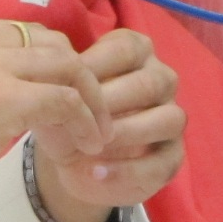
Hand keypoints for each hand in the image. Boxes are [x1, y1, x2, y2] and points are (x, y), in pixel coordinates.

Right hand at [0, 16, 111, 221]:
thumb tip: (39, 81)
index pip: (33, 35)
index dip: (60, 68)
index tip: (70, 101)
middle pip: (57, 47)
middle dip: (82, 83)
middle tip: (89, 120)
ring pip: (68, 70)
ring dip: (90, 104)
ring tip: (92, 135)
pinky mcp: (1, 98)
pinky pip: (65, 101)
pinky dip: (83, 122)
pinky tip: (82, 144)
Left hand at [30, 29, 184, 221]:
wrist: (74, 163)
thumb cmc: (68, 117)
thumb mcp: (56, 100)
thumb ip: (57, 88)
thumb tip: (50, 86)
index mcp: (136, 54)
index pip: (126, 49)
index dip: (94, 66)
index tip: (63, 86)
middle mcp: (161, 80)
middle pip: (150, 83)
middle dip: (111, 101)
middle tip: (77, 118)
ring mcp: (172, 118)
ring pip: (168, 119)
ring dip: (127, 132)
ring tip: (91, 145)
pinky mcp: (172, 157)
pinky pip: (162, 162)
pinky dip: (128, 169)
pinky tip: (96, 173)